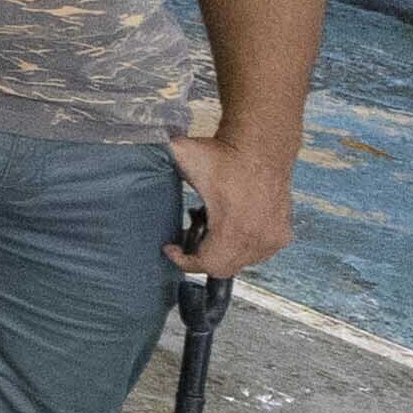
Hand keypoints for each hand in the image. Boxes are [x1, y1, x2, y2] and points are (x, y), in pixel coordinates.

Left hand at [169, 127, 298, 275]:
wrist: (260, 145)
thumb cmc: (223, 154)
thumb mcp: (183, 157)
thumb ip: (155, 157)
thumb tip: (129, 147)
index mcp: (234, 227)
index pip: (209, 265)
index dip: (184, 262)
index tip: (170, 248)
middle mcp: (258, 237)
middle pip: (223, 267)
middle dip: (201, 257)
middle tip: (187, 239)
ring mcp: (273, 237)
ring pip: (242, 261)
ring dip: (222, 252)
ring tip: (207, 231)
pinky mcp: (282, 232)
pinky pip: (258, 253)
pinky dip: (241, 246)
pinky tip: (229, 227)